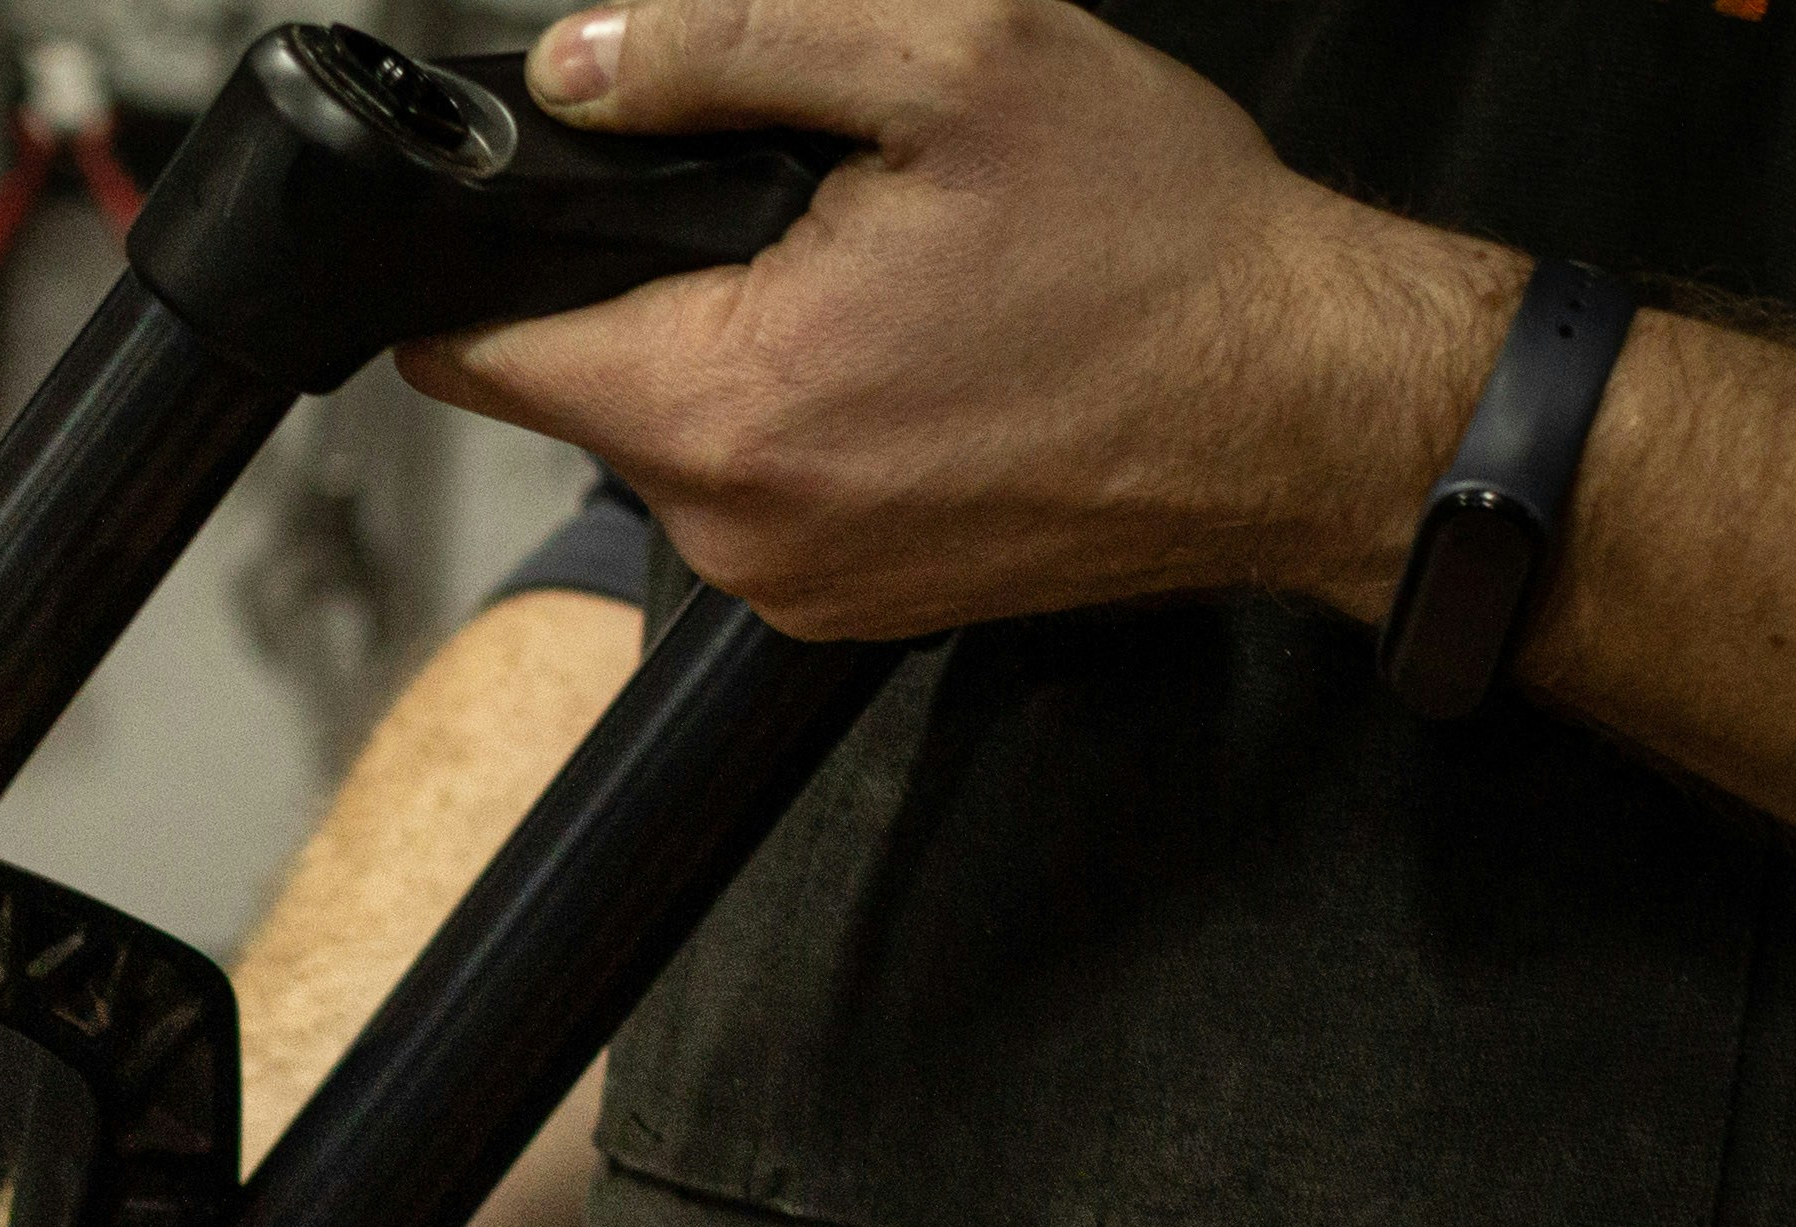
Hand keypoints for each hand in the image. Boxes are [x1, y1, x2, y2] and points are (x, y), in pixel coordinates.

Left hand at [405, 0, 1511, 638]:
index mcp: (723, 406)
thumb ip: (731, 49)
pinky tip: (915, 354)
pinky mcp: (849, 602)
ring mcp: (790, 583)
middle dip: (656, 283)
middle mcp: (735, 528)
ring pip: (679, 434)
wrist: (1314, 402)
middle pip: (584, 386)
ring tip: (881, 280)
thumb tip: (577, 62)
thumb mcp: (955, 65)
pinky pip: (767, 488)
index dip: (488, 259)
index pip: (480, 355)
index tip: (547, 197)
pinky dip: (810, 412)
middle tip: (799, 210)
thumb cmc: (1165, 245)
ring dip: (742, 346)